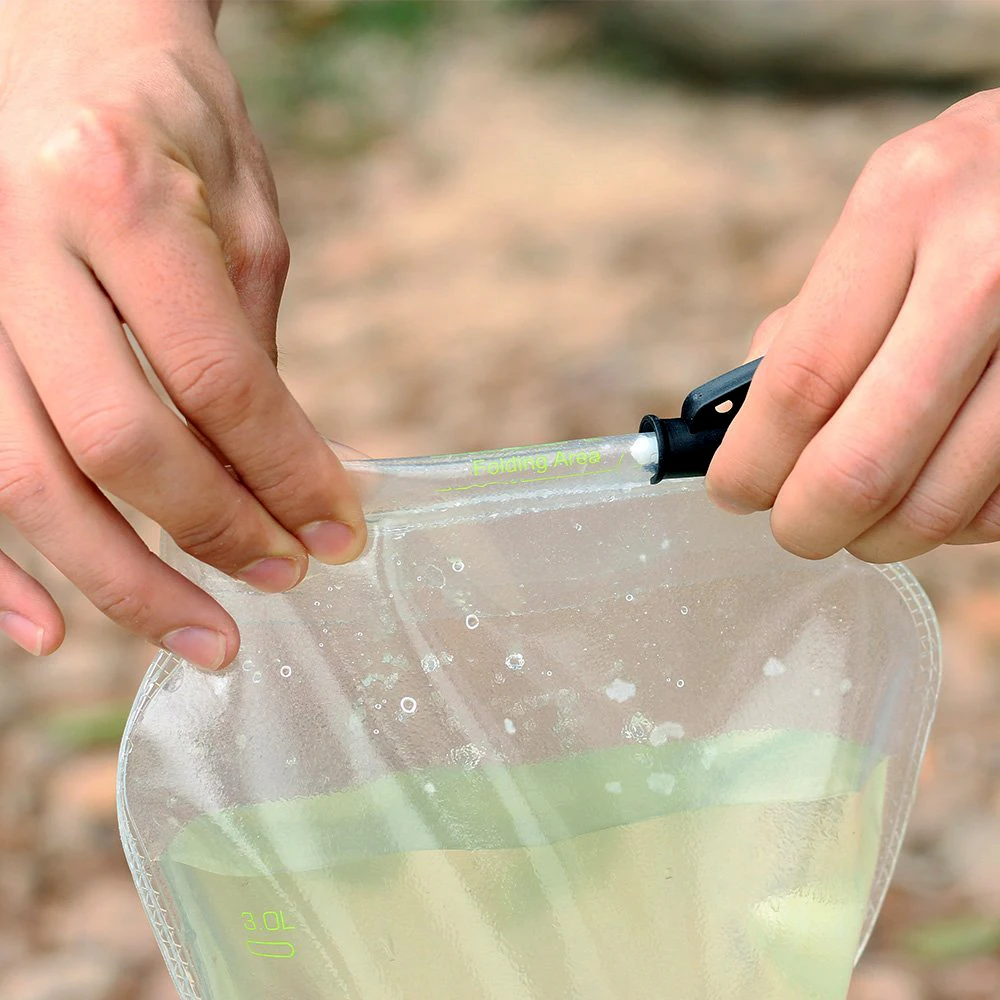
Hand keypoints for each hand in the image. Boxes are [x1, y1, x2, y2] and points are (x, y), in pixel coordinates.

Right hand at [0, 0, 365, 668]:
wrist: (55, 37)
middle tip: (284, 580)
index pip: (218, 379)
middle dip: (213, 534)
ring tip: (203, 636)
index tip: (338, 530)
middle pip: (118, 441)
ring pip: (25, 477)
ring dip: (120, 579)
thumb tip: (284, 481)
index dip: (285, 473)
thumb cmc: (168, 122)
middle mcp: (14, 243)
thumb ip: (249, 350)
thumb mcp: (242, 218)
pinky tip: (53, 632)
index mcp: (116, 193)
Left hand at [707, 89, 999, 563]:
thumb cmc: (967, 198)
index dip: (752, 462)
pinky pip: (999, 505)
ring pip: (941, 502)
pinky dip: (951, 524)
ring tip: (857, 521)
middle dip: (807, 522)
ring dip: (879, 536)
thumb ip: (812, 323)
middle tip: (792, 528)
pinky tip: (930, 492)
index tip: (731, 493)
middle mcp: (985, 267)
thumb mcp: (884, 217)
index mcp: (903, 210)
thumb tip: (746, 439)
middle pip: (863, 462)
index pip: (800, 380)